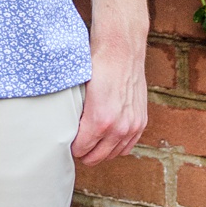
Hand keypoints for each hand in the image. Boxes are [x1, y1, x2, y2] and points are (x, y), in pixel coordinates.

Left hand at [72, 25, 148, 164]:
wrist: (121, 49)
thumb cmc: (98, 66)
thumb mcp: (79, 93)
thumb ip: (75, 118)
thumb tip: (65, 132)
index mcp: (100, 121)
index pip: (80, 150)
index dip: (71, 146)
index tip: (68, 138)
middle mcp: (119, 127)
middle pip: (95, 157)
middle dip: (84, 152)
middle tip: (78, 141)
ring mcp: (132, 125)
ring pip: (112, 155)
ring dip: (100, 150)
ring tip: (92, 139)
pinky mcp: (141, 121)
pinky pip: (127, 146)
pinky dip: (117, 145)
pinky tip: (108, 137)